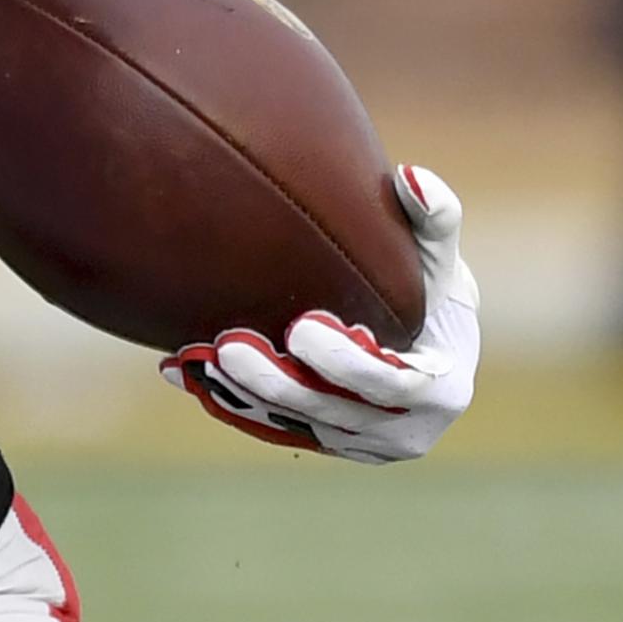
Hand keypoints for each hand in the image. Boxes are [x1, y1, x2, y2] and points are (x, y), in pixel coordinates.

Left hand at [160, 164, 480, 464]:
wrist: (426, 335)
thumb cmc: (431, 285)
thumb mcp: (440, 254)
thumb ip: (436, 215)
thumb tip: (410, 176)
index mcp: (440, 392)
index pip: (390, 385)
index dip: (345, 362)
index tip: (302, 325)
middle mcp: (403, 432)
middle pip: (331, 411)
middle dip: (277, 381)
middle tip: (230, 345)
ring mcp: (360, 445)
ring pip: (295, 425)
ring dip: (243, 395)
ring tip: (197, 358)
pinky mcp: (323, 443)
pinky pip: (273, 428)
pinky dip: (229, 402)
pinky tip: (182, 371)